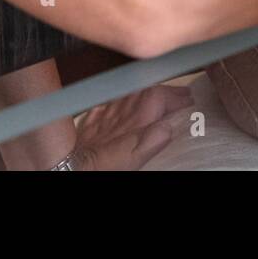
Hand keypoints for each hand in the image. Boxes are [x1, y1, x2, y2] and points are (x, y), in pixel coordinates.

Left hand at [71, 84, 194, 169]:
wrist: (67, 166)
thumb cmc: (101, 164)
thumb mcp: (131, 158)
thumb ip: (151, 140)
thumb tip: (170, 127)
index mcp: (135, 120)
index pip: (160, 97)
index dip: (176, 96)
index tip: (190, 100)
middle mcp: (120, 112)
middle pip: (147, 92)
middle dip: (165, 92)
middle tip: (181, 98)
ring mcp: (105, 115)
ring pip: (130, 95)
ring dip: (147, 94)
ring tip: (159, 97)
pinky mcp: (91, 121)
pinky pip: (109, 104)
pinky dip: (122, 102)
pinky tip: (125, 104)